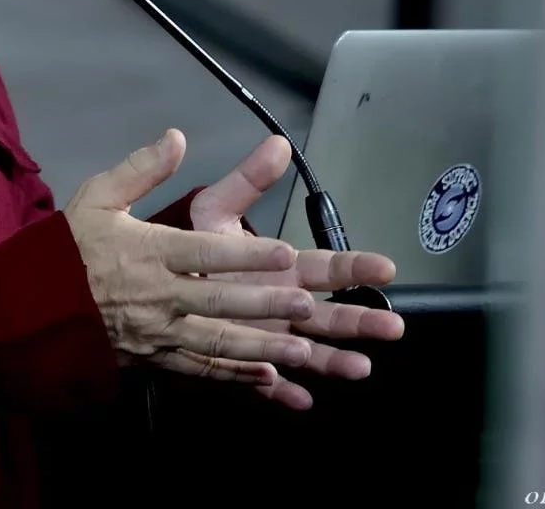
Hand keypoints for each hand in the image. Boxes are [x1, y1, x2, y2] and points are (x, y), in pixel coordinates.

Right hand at [63, 129, 318, 383]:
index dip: (246, 254)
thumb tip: (177, 137)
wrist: (28, 309)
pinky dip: (234, 375)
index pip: (204, 251)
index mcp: (147, 252)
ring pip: (216, 342)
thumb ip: (140, 169)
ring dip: (261, 347)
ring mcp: (157, 333)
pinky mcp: (153, 359)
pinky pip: (199, 370)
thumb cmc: (66, 250)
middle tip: (309, 307)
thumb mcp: (97, 197)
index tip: (285, 253)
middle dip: (265, 305)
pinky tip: (268, 378)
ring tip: (303, 351)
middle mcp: (157, 295)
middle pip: (218, 300)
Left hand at [189, 135, 405, 409]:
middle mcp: (283, 306)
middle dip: (361, 320)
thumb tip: (278, 143)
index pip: (328, 268)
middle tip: (392, 327)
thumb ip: (247, 180)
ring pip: (309, 352)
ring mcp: (268, 338)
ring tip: (360, 367)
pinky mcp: (244, 365)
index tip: (386, 268)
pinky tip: (303, 400)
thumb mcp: (217, 210)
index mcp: (283, 269)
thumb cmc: (192, 247)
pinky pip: (266, 384)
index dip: (356, 266)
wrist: (152, 285)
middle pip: (329, 314)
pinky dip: (284, 392)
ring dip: (334, 359)